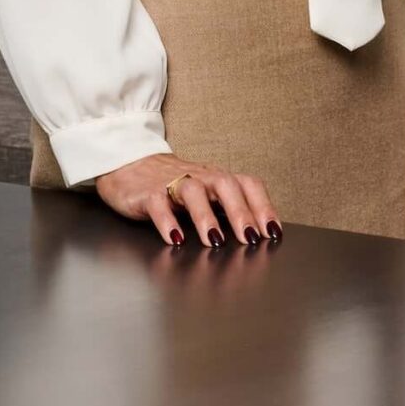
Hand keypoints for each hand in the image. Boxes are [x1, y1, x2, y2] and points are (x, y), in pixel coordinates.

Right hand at [94, 151, 278, 249]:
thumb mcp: (206, 193)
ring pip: (194, 192)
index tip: (273, 232)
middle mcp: (200, 177)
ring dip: (206, 217)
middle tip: (250, 239)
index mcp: (218, 177)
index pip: (248, 185)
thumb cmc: (175, 183)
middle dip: (240, 213)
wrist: (131, 164)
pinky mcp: (148, 193)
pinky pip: (159, 205)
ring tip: (215, 241)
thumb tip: (255, 235)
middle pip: (226, 186)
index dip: (263, 207)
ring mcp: (173, 183)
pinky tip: (175, 239)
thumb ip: (226, 209)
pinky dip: (168, 221)